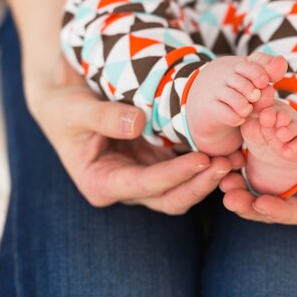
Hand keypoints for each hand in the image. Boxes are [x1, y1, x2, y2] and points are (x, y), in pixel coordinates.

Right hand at [25, 57, 242, 214]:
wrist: (65, 99)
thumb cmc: (63, 106)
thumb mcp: (73, 109)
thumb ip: (102, 117)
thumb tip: (136, 124)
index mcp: (102, 184)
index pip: (144, 186)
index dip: (173, 176)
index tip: (200, 161)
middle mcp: (127, 187)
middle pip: (170, 198)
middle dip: (199, 184)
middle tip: (227, 163)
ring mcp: (144, 175)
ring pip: (183, 187)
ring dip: (209, 177)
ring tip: (234, 157)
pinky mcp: (157, 161)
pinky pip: (185, 167)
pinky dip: (205, 161)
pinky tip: (227, 149)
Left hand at [219, 43, 296, 223]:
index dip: (282, 212)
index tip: (260, 203)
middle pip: (279, 207)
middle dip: (252, 206)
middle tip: (229, 197)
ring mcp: (295, 176)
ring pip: (265, 191)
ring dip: (243, 191)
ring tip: (223, 182)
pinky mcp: (281, 159)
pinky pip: (260, 168)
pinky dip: (244, 168)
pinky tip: (228, 163)